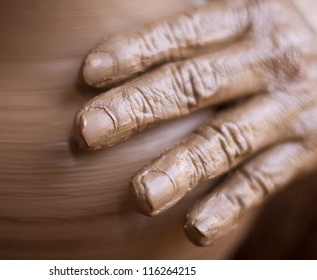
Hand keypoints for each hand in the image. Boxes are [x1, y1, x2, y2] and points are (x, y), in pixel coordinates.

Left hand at [73, 0, 316, 245]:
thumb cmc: (267, 39)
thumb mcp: (240, 17)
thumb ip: (193, 24)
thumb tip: (119, 17)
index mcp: (245, 21)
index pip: (183, 34)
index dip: (136, 51)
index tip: (88, 74)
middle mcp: (268, 62)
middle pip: (194, 85)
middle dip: (139, 108)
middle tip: (88, 132)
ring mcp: (286, 110)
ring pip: (227, 140)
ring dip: (183, 168)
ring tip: (142, 196)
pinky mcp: (300, 152)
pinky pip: (261, 181)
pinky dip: (229, 206)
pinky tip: (195, 230)